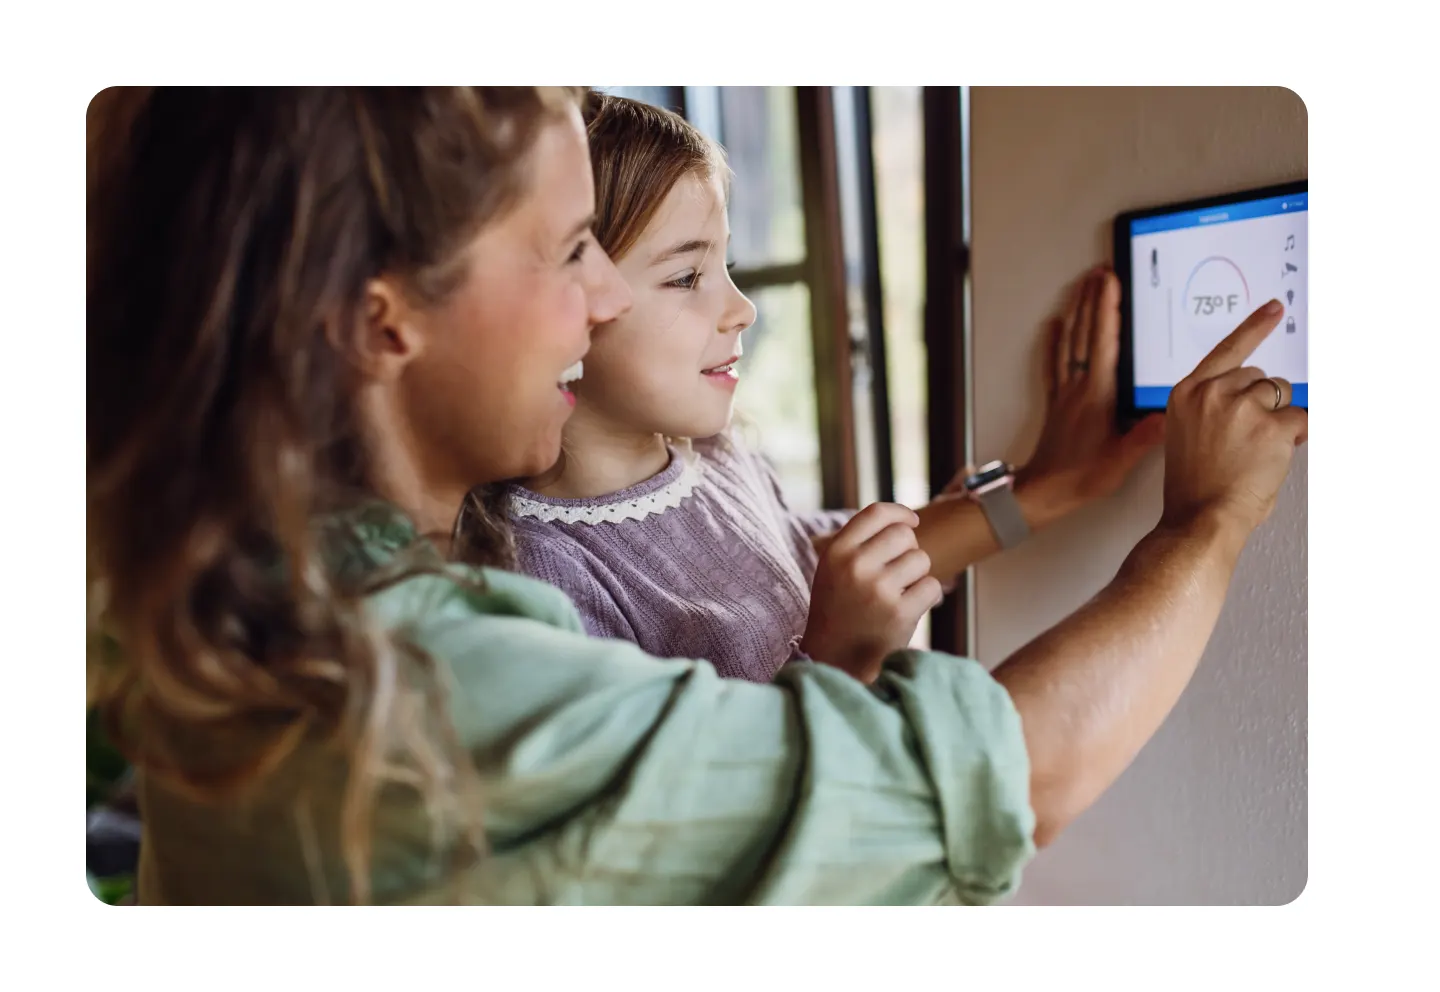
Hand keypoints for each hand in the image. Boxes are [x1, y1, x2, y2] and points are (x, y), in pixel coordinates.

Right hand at [801, 503, 942, 682]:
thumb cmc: (839, 612)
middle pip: (904, 535)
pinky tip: (907, 609)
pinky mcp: (900, 612)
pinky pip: (932, 586)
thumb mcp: (833, 571)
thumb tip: (906, 521)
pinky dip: (926, 597)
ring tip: (898, 595)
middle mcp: (855, 566)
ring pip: (921, 560)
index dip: (900, 513)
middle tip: (898, 573)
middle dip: (908, 551)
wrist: (834, 661)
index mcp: (836, 552)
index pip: (876, 513)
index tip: (912, 521)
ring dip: (917, 576)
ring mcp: (878, 589)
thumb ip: (859, 544)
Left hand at [1016, 267, 1166, 516]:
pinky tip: (1053, 325)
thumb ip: (1146, 436)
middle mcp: (1078, 387)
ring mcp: (1064, 392)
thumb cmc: (1079, 478)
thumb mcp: (1121, 460)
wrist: (1042, 492)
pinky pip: (1053, 363)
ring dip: (1076, 311)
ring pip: (1068, 342)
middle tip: (1099, 271)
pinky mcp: (1056, 402)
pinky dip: (1054, 341)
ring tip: (1081, 286)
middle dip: (1093, 299)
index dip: (1107, 308)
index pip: (1103, 341)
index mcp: (1096, 395)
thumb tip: (1170, 413)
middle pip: (1085, 333)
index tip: (1110, 281)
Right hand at [1162, 300, 1306, 535]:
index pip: (1226, 350)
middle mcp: (1212, 393)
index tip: (1274, 309)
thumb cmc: (1194, 487)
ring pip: (1281, 396)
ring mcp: (1242, 407)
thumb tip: (1255, 398)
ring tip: (1255, 452)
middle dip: (1263, 403)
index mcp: (1186, 393)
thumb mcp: (1187, 435)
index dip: (1254, 328)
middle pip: (1259, 377)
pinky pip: (1299, 420)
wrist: (1200, 519)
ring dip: (1278, 420)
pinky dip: (1295, 438)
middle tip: (1249, 439)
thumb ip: (1211, 408)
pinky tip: (1272, 457)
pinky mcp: (1272, 425)